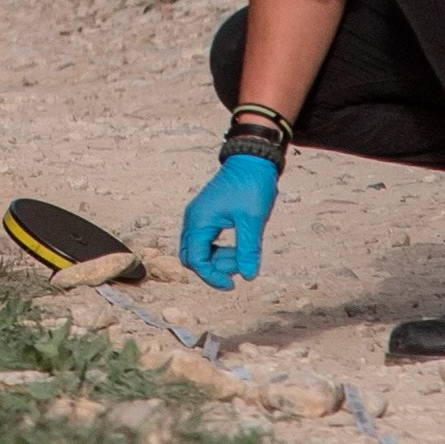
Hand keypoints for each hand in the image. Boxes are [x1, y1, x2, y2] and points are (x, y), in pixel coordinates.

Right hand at [180, 153, 277, 287]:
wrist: (252, 159)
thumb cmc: (251, 185)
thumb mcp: (252, 219)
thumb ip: (248, 249)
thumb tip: (249, 276)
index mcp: (199, 221)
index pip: (196, 260)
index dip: (212, 277)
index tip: (232, 285)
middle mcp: (193, 220)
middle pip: (192, 257)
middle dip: (213, 268)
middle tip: (239, 265)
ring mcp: (198, 216)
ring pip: (198, 250)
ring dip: (218, 259)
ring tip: (242, 253)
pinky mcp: (206, 215)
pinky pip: (205, 241)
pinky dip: (219, 249)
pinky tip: (238, 247)